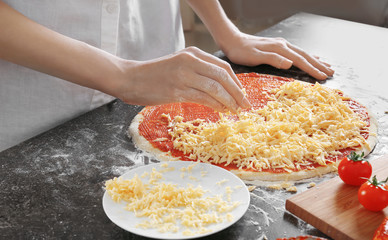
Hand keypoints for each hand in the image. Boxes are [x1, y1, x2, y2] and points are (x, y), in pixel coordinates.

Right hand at [117, 47, 251, 111]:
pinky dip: (216, 106)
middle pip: (223, 77)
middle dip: (238, 93)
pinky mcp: (177, 90)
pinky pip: (203, 98)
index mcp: (193, 53)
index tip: (242, 94)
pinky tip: (222, 112)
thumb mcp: (179, 65)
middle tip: (246, 105)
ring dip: (229, 102)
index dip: (236, 82)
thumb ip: (197, 71)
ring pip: (215, 89)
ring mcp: (184, 75)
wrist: (130, 78)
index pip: (223, 67)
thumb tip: (218, 88)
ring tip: (236, 111)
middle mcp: (191, 61)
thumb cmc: (154, 74)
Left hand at [222, 33, 333, 79]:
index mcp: (280, 49)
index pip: (300, 60)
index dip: (312, 69)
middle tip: (331, 73)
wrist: (233, 41)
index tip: (323, 77)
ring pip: (303, 53)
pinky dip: (306, 56)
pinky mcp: (278, 47)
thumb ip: (272, 59)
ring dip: (315, 61)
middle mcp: (283, 45)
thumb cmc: (242, 52)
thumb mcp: (255, 57)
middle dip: (319, 65)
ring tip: (326, 66)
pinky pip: (296, 52)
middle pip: (305, 56)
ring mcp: (281, 45)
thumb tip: (290, 63)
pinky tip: (310, 58)